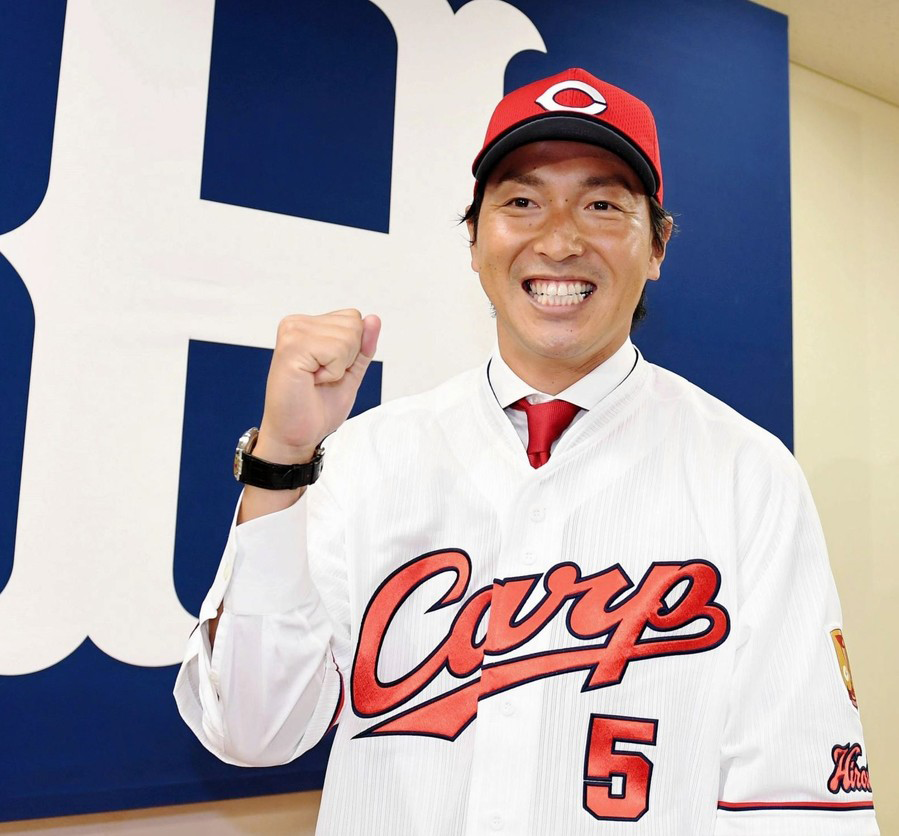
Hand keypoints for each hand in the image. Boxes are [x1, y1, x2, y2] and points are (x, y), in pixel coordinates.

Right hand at [254, 309, 380, 463]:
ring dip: (338, 366)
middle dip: (347, 357)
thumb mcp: (350, 371)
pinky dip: (332, 372)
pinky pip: (336, 350)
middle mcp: (296, 324)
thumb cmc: (316, 406)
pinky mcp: (291, 347)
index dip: (352, 350)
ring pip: (348, 337)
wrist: (295, 434)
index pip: (354, 318)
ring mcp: (292, 332)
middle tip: (321, 377)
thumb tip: (374, 319)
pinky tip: (311, 380)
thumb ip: (363, 346)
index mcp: (308, 325)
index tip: (328, 370)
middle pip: (354, 324)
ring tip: (314, 379)